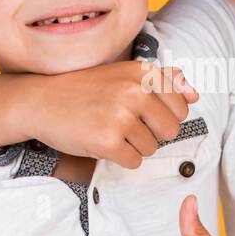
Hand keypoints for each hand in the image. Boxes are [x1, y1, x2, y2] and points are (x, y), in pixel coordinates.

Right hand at [16, 62, 198, 168]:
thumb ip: (162, 80)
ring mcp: (121, 116)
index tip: (141, 111)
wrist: (39, 101)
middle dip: (151, 133)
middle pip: (171, 130)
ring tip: (108, 129)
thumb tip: (195, 95)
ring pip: (152, 148)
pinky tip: (101, 141)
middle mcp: (134, 92)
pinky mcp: (108, 141)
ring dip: (132, 146)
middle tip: (123, 123)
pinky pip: (134, 162)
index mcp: (141, 73)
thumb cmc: (82, 89)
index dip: (164, 114)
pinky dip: (120, 158)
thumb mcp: (122, 74)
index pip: (181, 104)